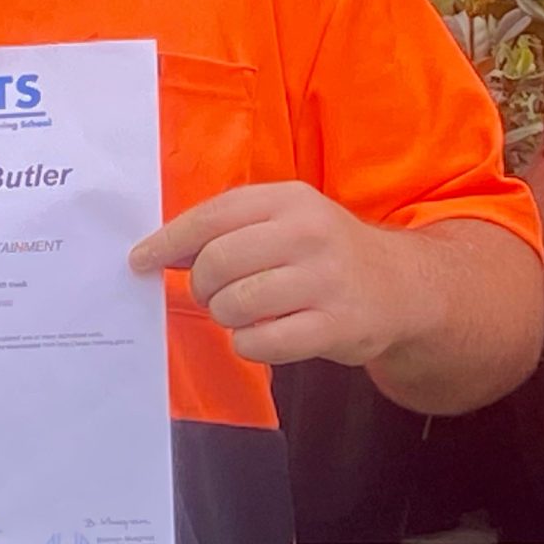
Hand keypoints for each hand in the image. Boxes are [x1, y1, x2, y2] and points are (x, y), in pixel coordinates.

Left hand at [129, 181, 404, 367]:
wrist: (402, 286)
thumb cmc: (327, 252)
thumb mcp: (288, 219)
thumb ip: (229, 227)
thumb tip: (161, 251)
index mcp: (290, 199)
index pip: (211, 217)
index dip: (168, 242)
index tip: (141, 261)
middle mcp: (309, 233)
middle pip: (216, 263)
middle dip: (203, 287)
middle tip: (215, 294)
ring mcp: (325, 280)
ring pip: (234, 305)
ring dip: (226, 316)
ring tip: (245, 314)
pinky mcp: (336, 326)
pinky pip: (261, 343)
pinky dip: (249, 344)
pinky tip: (265, 335)